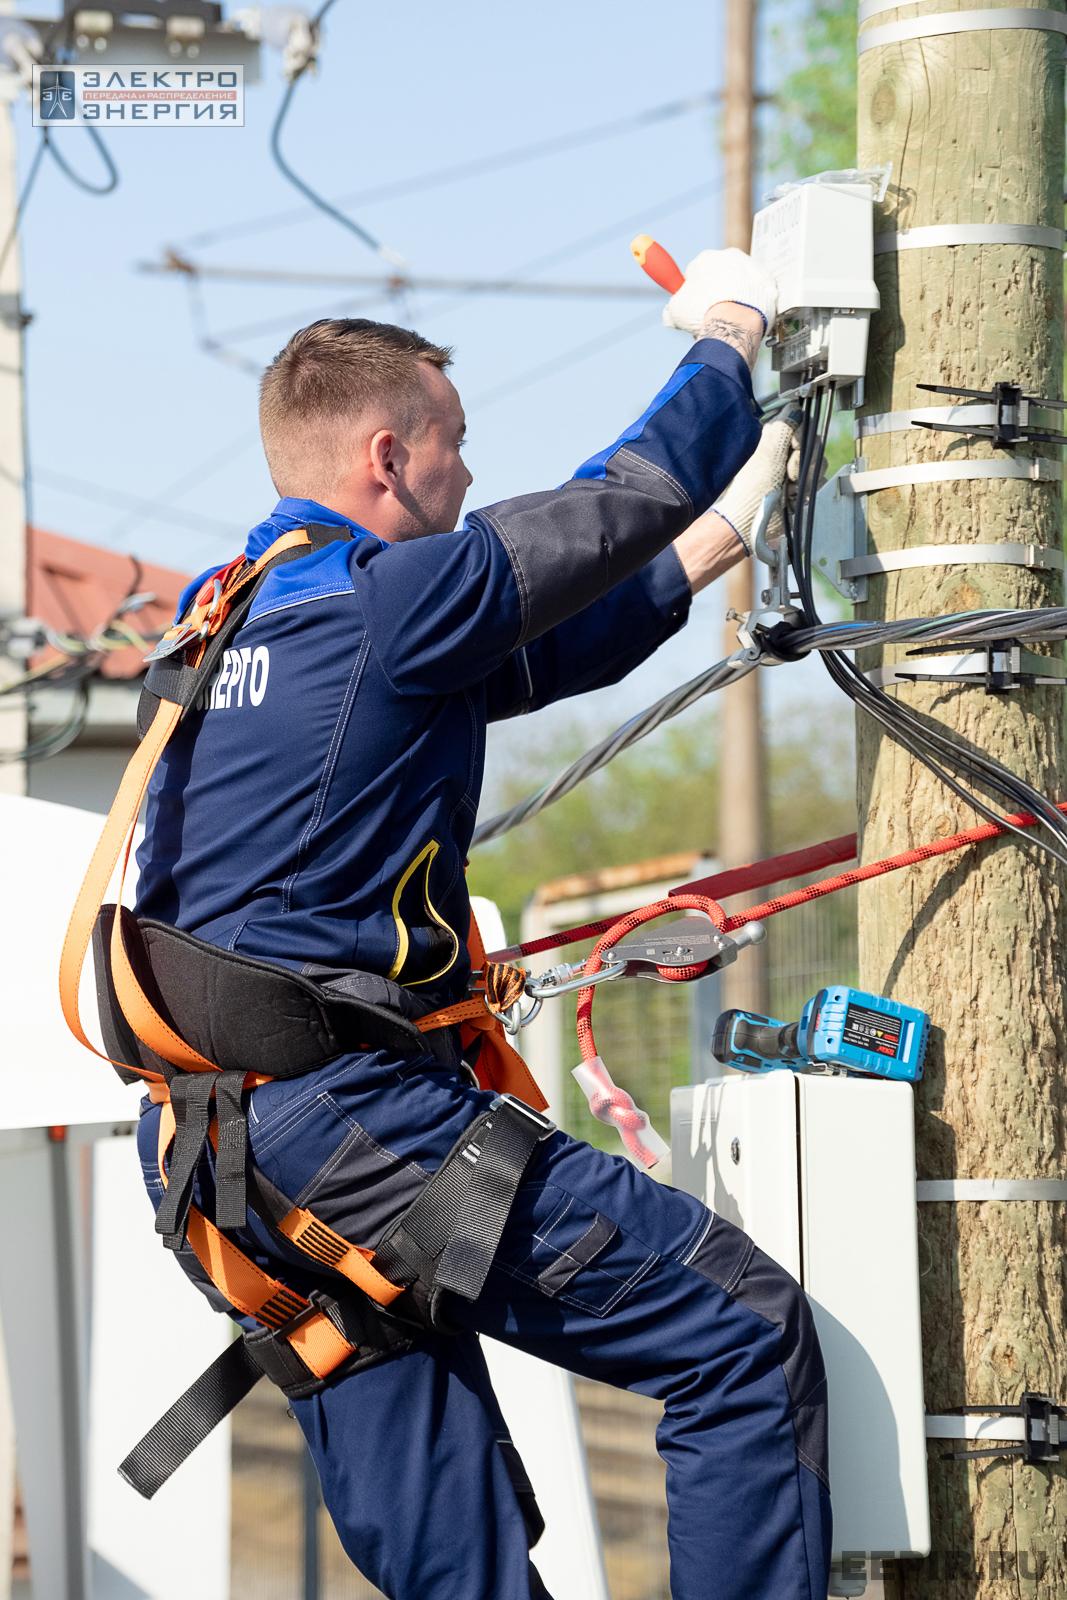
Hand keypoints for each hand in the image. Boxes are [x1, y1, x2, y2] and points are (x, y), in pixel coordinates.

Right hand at [662, 247, 777, 338]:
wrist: (734, 323)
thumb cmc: (703, 314)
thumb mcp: (676, 311)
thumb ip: (672, 307)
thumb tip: (669, 313)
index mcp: (706, 258)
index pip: (697, 272)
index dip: (694, 291)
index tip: (695, 304)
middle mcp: (731, 256)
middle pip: (722, 275)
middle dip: (717, 292)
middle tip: (713, 314)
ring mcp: (753, 268)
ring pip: (741, 284)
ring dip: (736, 298)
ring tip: (730, 319)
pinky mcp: (769, 283)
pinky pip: (759, 294)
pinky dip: (753, 306)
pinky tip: (744, 319)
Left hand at [710, 409, 801, 555]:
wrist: (751, 524)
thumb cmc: (754, 490)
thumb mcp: (768, 453)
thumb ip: (783, 428)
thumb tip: (795, 408)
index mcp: (771, 441)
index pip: (800, 427)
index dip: (801, 439)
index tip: (793, 449)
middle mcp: (781, 454)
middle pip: (811, 446)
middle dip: (803, 463)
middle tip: (788, 475)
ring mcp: (790, 472)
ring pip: (815, 465)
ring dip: (805, 479)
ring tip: (788, 491)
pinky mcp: (797, 490)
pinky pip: (815, 482)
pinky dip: (806, 492)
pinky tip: (792, 499)